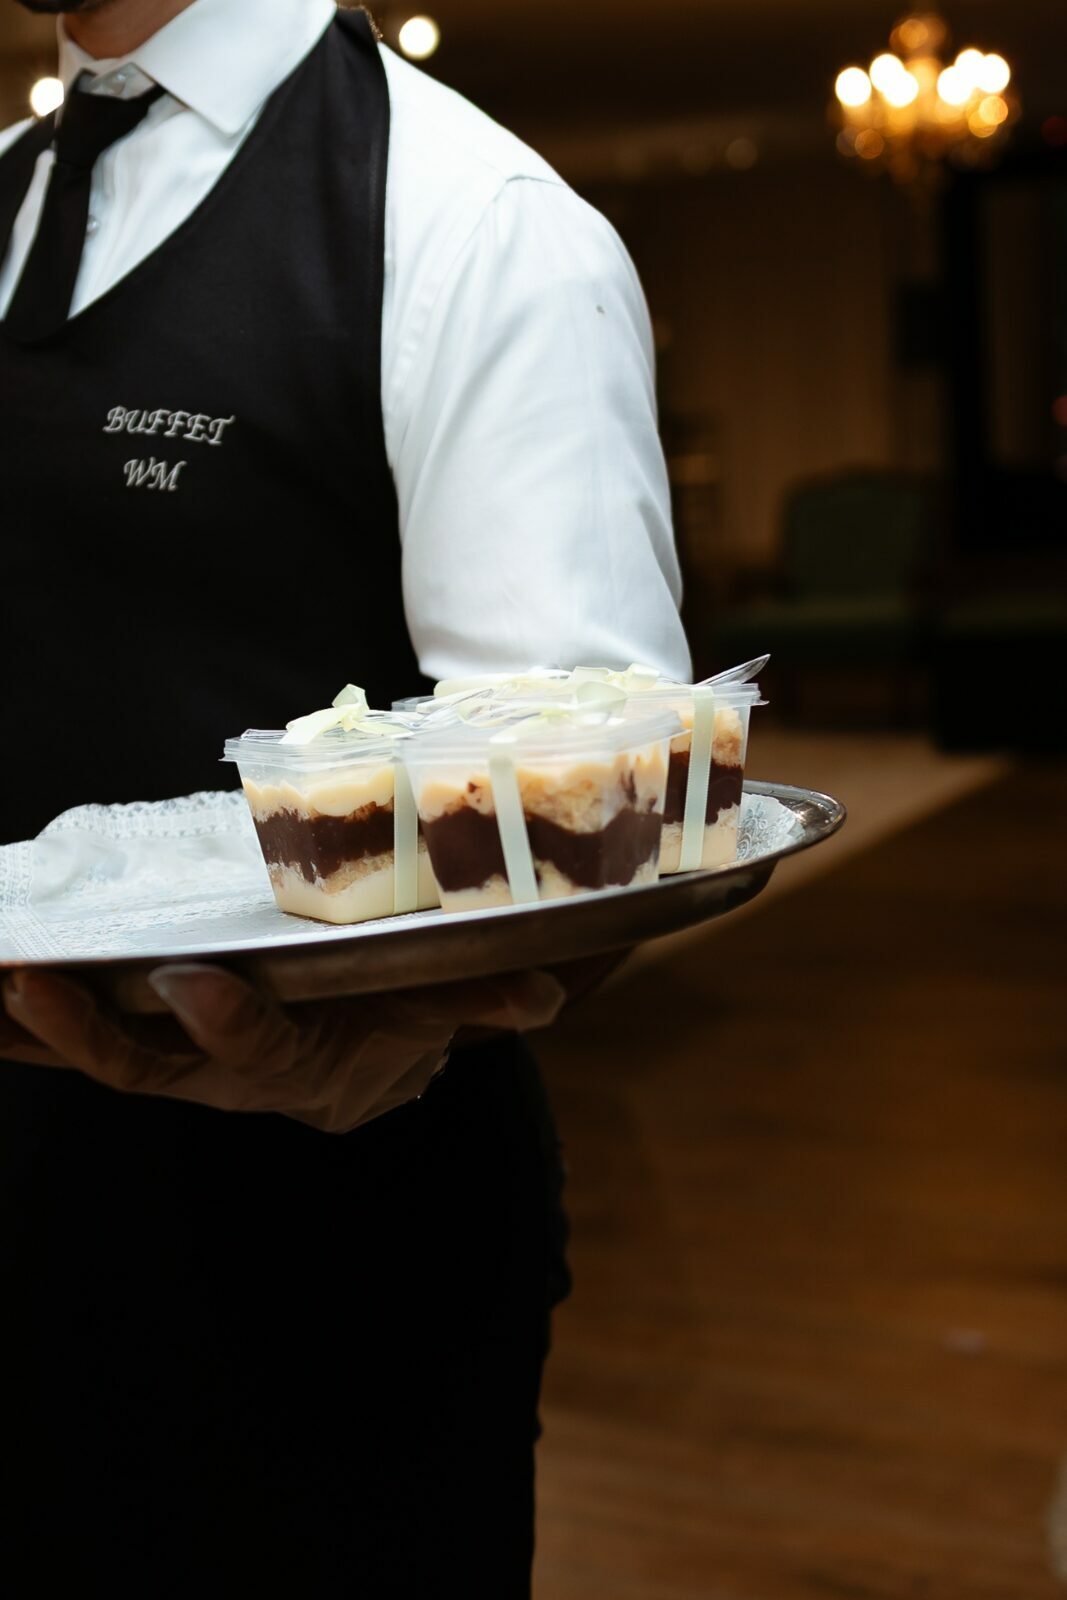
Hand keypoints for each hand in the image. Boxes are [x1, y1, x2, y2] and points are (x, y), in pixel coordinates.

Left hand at [0, 965, 565, 1134]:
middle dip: (83, 1031)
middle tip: (28, 981)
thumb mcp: (440, 1011)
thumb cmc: (395, 1023)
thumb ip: (482, 1000)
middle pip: (144, 1067)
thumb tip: (541, 993)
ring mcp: (179, 1063)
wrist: (359, 1065)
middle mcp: (224, 1073)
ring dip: (29, 1026)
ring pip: (93, 1053)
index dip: (224, 1023)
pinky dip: (26, 1019)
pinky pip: (78, 1034)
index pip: (257, 1049)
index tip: (188, 981)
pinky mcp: (150, 1041)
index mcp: (298, 1066)